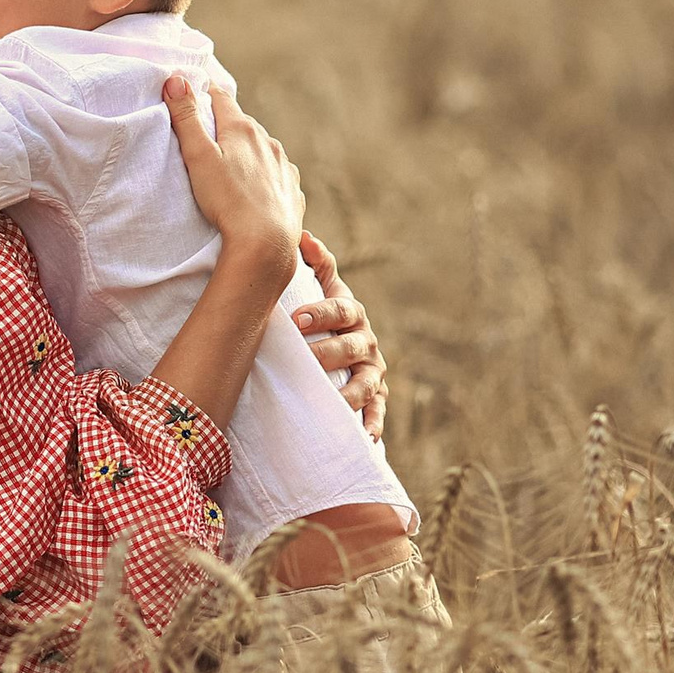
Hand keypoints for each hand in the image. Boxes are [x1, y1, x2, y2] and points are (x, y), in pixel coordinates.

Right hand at [163, 77, 303, 271]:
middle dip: (224, 124)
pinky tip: (254, 189)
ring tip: (229, 166)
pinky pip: (276, 175)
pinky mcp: (292, 190)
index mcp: (243, 129)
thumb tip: (176, 79)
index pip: (220, 97)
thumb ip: (186, 118)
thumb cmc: (228, 201)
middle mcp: (268, 142)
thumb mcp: (198, 157)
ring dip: (245, 151)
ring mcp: (284, 166)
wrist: (266, 244)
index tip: (191, 93)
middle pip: (241, 123)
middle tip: (204, 134)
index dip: (203, 93)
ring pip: (260, 149)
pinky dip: (263, 175)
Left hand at [294, 228, 387, 438]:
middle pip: (352, 347)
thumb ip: (316, 263)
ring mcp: (372, 371)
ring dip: (352, 393)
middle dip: (330, 352)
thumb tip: (303, 235)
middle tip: (307, 359)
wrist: (342, 349)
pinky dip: (373, 424)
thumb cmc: (322, 315)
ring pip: (366, 382)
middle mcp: (366, 342)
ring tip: (334, 402)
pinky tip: (366, 437)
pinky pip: (377, 412)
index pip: (340, 309)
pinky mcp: (375, 398)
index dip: (320, 313)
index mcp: (352, 313)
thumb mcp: (321, 289)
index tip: (296, 320)